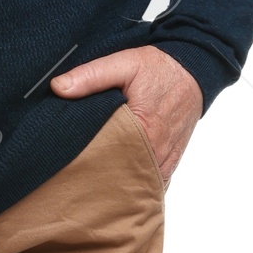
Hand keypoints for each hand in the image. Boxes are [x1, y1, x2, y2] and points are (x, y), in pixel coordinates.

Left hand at [50, 44, 202, 184]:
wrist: (195, 72)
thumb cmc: (159, 69)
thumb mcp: (125, 63)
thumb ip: (91, 76)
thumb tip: (57, 88)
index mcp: (144, 131)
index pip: (106, 159)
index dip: (84, 164)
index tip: (65, 163)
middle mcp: (157, 153)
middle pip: (119, 179)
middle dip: (97, 180)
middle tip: (72, 179)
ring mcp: (164, 163)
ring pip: (135, 187)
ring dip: (116, 187)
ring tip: (90, 187)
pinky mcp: (169, 165)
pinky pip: (150, 186)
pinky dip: (134, 188)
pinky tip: (116, 188)